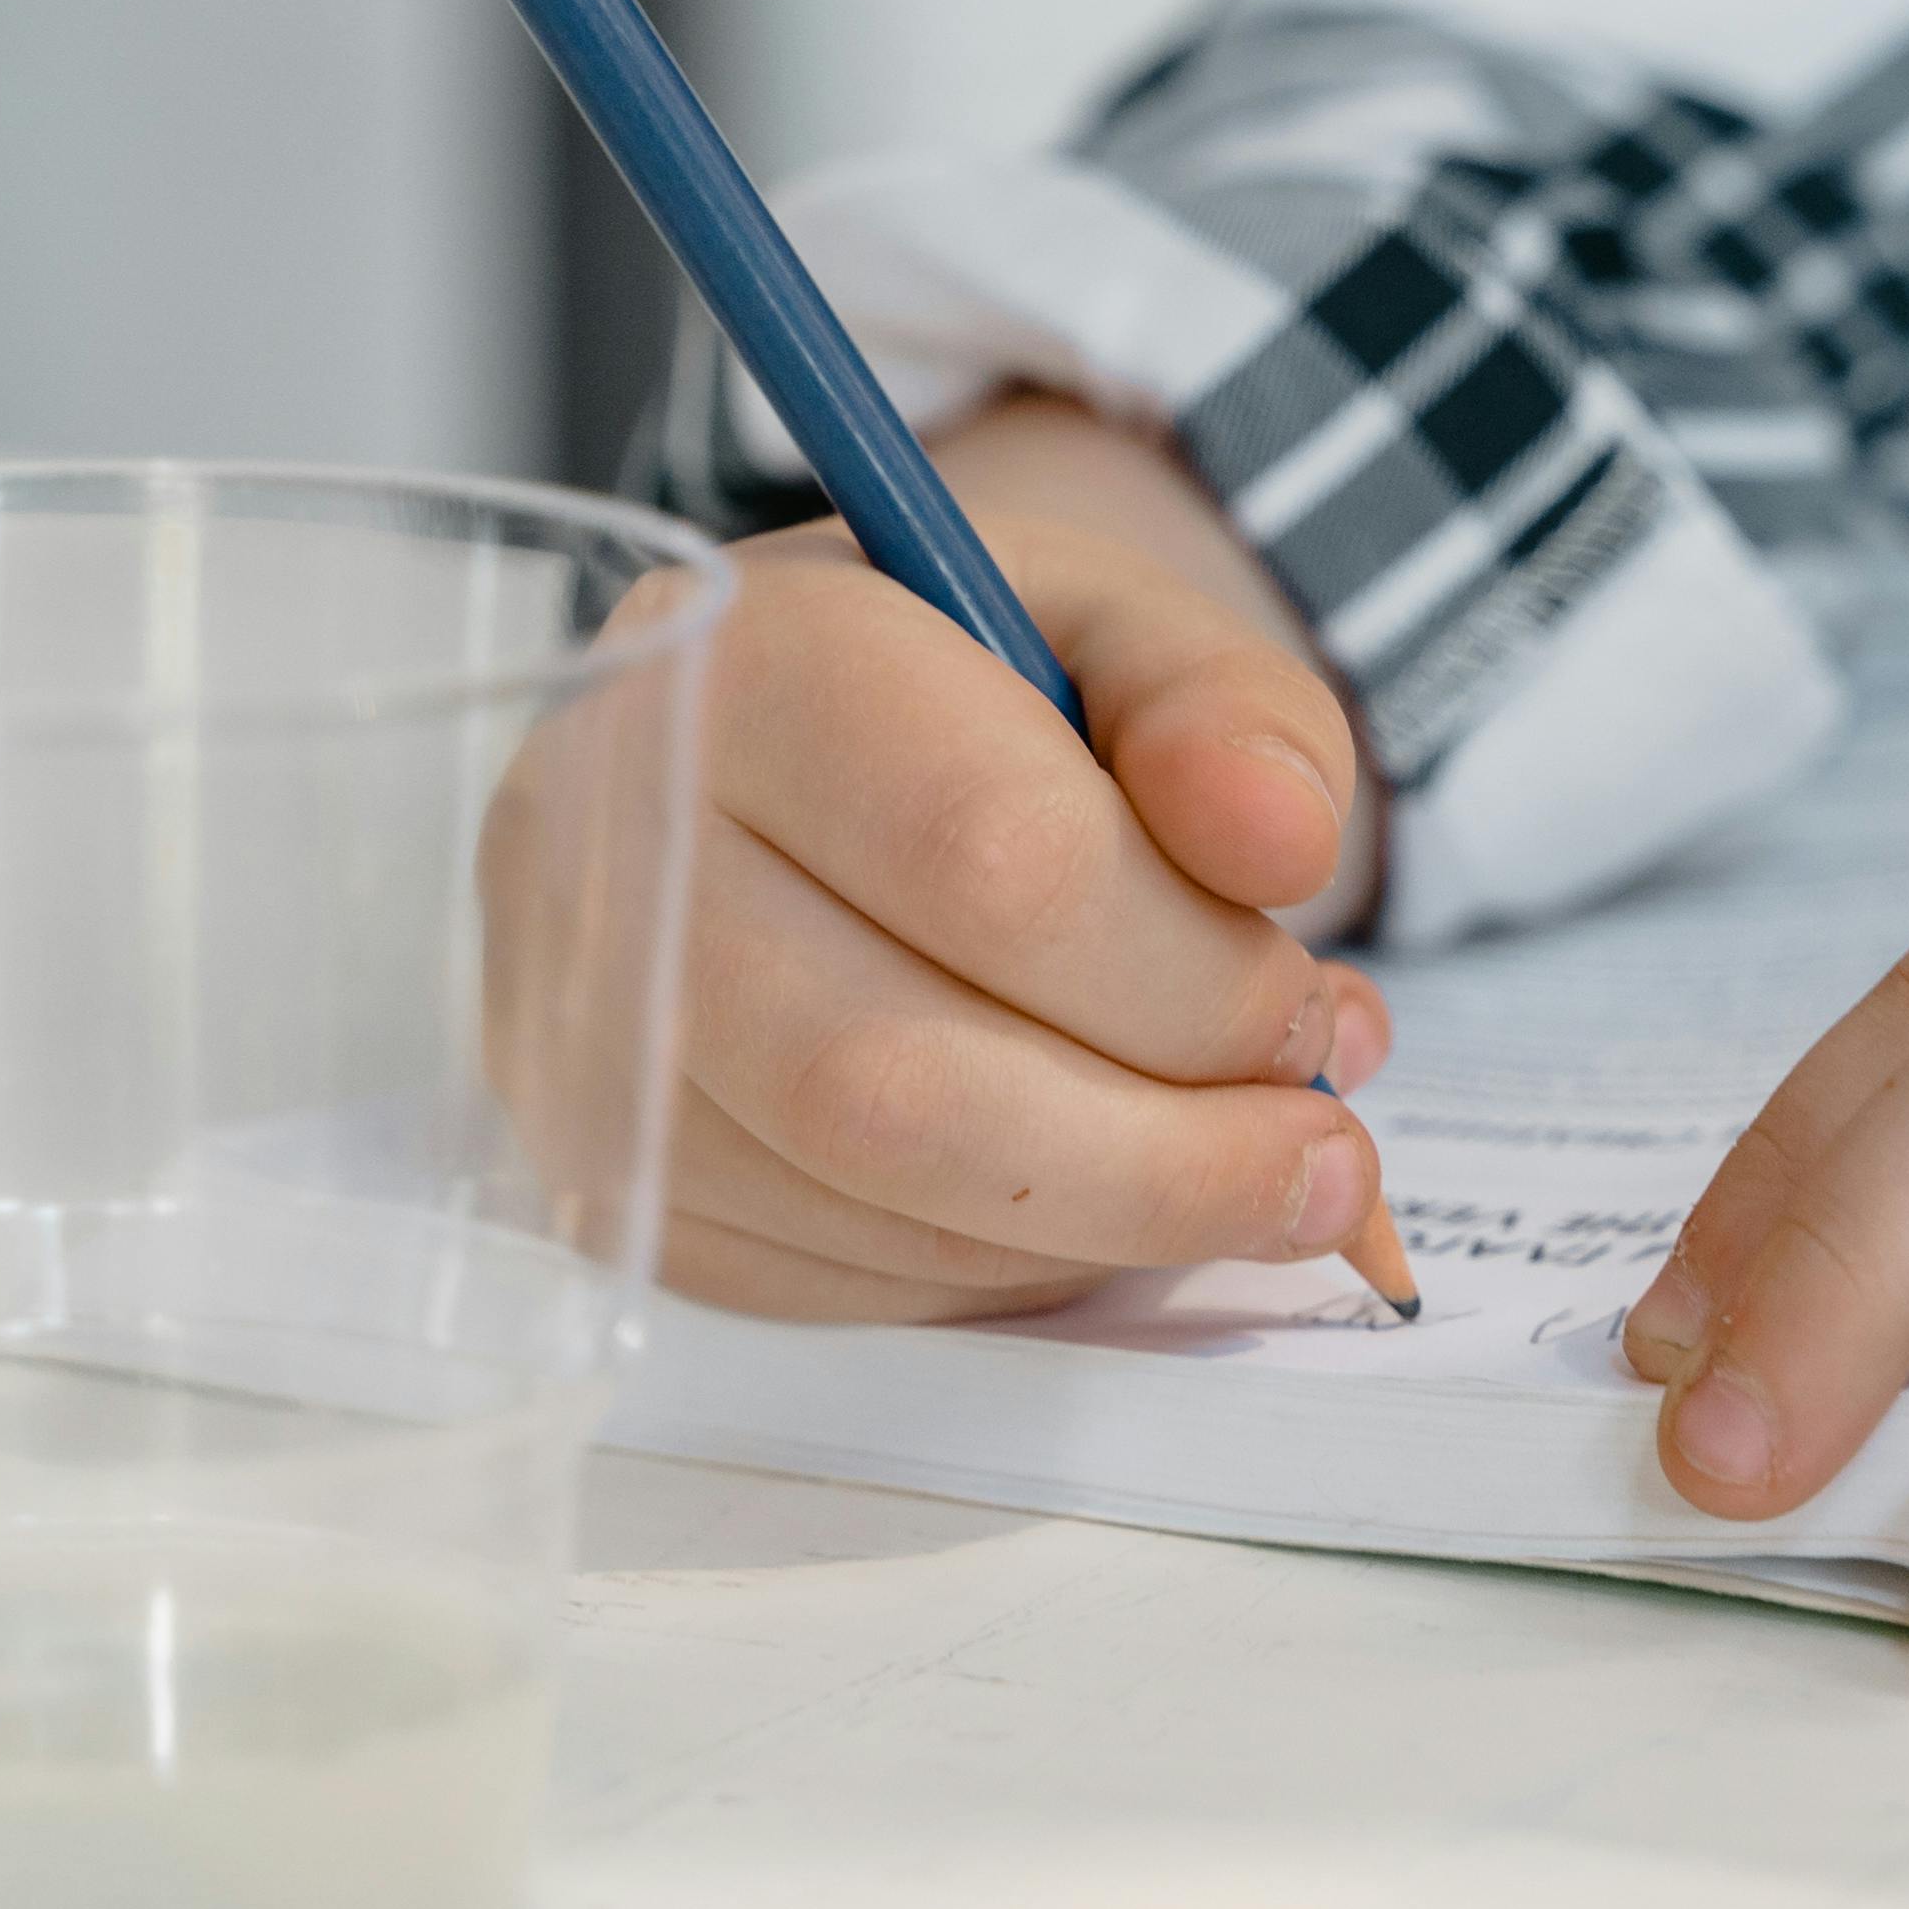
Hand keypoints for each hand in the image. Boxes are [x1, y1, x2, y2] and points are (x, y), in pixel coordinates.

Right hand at [613, 468, 1394, 1321]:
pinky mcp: (606, 1178)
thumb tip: (1281, 839)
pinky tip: (1087, 1190)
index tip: (1311, 1013)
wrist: (781, 745)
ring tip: (1236, 1167)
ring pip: (869, 1198)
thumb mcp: (1116, 630)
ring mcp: (586, 1034)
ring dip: (1106, 1224)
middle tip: (1322, 1164)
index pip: (986, 857)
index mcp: (740, 660)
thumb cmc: (961, 684)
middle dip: (1162, 1156)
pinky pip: (834, 1279)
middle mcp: (607, 850)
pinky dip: (1011, 1267)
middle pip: (899, 1077)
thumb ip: (1230, 706)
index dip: (1192, 975)